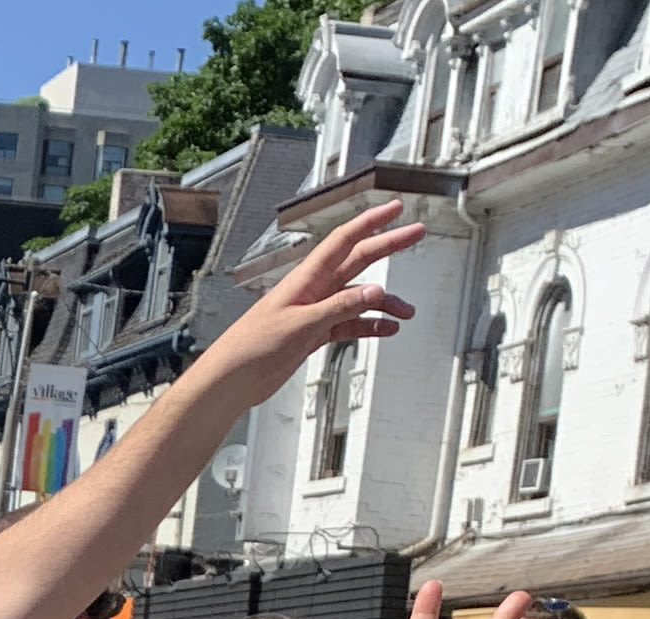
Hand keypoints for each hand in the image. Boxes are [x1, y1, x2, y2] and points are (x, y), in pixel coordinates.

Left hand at [197, 200, 421, 400]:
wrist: (232, 380)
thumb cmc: (251, 347)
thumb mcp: (301, 324)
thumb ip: (339, 307)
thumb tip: (376, 291)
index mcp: (306, 278)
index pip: (345, 239)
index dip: (371, 221)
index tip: (395, 208)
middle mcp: (313, 290)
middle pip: (359, 260)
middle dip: (389, 246)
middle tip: (418, 233)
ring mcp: (315, 312)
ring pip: (358, 298)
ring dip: (384, 303)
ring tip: (406, 312)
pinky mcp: (313, 334)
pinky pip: (349, 325)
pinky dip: (369, 326)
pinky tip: (386, 330)